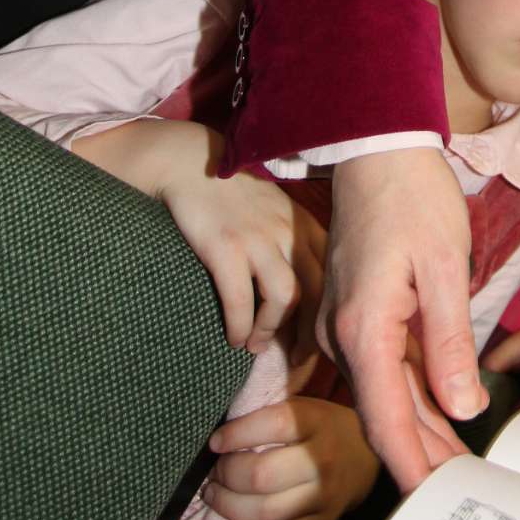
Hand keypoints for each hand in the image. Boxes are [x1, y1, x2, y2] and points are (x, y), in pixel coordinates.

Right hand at [78, 118, 324, 351]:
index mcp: (302, 223)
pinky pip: (241, 299)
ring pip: (285, 297)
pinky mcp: (226, 246)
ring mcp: (258, 238)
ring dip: (271, 329)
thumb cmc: (229, 192)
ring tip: (255, 346)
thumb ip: (290, 239)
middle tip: (296, 357)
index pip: (333, 273)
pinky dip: (240, 325)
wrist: (186, 162)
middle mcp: (288, 230)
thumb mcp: (273, 209)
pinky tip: (233, 337)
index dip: (330, 310)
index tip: (320, 337)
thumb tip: (298, 289)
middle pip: (317, 290)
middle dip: (309, 332)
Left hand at [205, 397, 379, 519]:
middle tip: (214, 472)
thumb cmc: (321, 429)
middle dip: (226, 475)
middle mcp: (323, 460)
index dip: (236, 434)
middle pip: (261, 475)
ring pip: (265, 512)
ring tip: (214, 496)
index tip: (216, 442)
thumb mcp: (303, 408)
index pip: (273, 425)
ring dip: (228, 506)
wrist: (366, 456)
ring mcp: (324, 497)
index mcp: (317, 422)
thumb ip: (267, 416)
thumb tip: (218, 437)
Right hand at [320, 149, 483, 492]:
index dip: (414, 467)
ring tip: (461, 464)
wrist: (375, 148)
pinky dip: (412, 395)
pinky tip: (440, 413)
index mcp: (363, 330)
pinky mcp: (355, 315)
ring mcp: (344, 327)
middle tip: (466, 492)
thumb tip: (460, 407)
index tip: (438, 503)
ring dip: (420, 429)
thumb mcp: (445, 267)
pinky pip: (383, 368)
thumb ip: (449, 340)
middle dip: (424, 457)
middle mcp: (343, 337)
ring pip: (384, 395)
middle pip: (384, 416)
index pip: (386, 421)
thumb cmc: (413, 197)